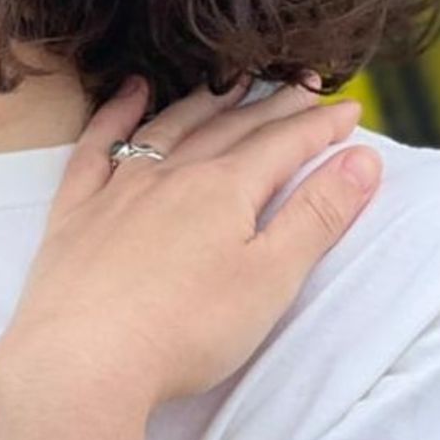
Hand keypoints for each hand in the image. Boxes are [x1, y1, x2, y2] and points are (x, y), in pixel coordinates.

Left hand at [0, 75, 380, 436]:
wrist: (83, 356)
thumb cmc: (186, 329)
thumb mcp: (270, 278)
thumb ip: (317, 216)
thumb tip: (363, 158)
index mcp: (223, 191)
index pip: (282, 146)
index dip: (319, 127)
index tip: (348, 110)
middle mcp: (170, 176)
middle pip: (230, 130)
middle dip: (273, 109)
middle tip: (303, 86)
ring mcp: (118, 189)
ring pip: (170, 128)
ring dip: (206, 103)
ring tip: (232, 83)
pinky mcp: (76, 210)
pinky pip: (97, 145)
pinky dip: (117, 112)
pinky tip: (132, 91)